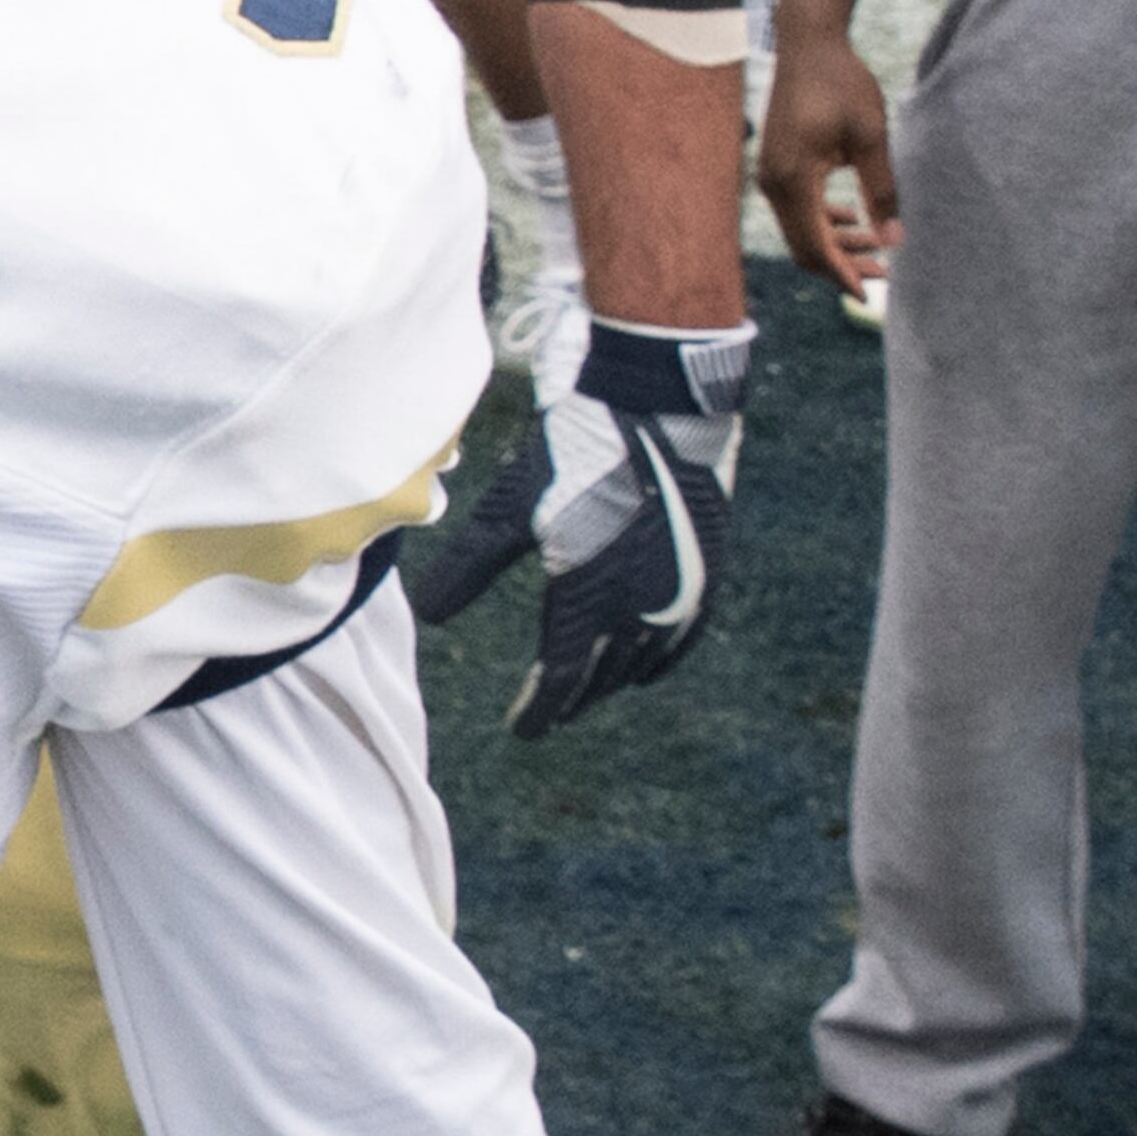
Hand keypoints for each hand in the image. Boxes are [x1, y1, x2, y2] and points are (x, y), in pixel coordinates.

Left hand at [413, 321, 749, 733]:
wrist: (657, 406)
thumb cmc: (574, 453)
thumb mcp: (511, 510)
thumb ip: (470, 567)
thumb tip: (429, 614)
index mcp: (589, 599)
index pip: (560, 679)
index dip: (539, 710)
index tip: (522, 728)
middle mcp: (640, 609)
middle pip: (602, 677)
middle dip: (572, 698)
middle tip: (550, 712)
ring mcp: (680, 593)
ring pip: (643, 661)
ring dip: (613, 681)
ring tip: (589, 689)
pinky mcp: (707, 571)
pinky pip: (684, 636)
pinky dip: (661, 659)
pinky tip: (647, 669)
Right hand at [756, 29, 896, 295]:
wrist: (809, 43)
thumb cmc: (842, 83)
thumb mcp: (872, 136)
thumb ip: (882, 191)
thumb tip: (894, 241)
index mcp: (794, 179)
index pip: (815, 245)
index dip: (843, 274)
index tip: (871, 294)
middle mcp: (774, 182)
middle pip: (804, 245)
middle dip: (842, 264)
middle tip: (884, 274)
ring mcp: (771, 174)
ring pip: (801, 228)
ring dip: (835, 242)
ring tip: (876, 246)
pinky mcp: (778, 165)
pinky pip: (797, 208)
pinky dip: (824, 220)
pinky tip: (854, 217)